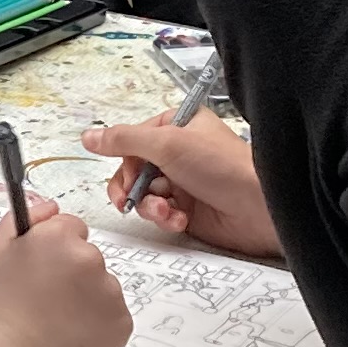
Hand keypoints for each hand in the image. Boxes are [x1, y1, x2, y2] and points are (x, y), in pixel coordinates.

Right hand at [0, 207, 131, 346]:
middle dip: (71, 273)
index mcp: (61, 237)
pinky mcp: (121, 324)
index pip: (71, 228)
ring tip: (54, 323)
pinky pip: (112, 316)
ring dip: (86, 299)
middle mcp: (92, 259)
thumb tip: (52, 207)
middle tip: (43, 301)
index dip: (52, 249)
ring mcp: (111, 293)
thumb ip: (23, 219)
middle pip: (88, 257)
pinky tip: (70, 337)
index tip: (39, 271)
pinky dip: (96, 325)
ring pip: (101, 287)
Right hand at [80, 109, 280, 258]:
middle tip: (132, 201)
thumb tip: (87, 136)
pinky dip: (165, 218)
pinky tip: (179, 220)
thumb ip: (123, 140)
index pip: (132, 141)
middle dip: (133, 189)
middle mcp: (179, 152)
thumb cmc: (220, 166)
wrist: (259, 207)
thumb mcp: (167, 143)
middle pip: (132, 170)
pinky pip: (160, 214)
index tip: (126, 177)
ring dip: (150, 206)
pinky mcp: (188, 210)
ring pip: (144, 195)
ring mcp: (183, 182)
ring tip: (167, 212)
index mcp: (176, 126)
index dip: (125, 161)